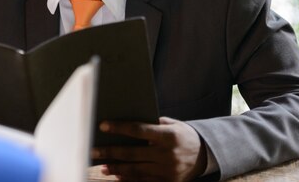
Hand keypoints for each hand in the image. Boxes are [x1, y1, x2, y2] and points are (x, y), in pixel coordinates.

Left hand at [91, 116, 206, 181]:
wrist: (204, 154)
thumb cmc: (182, 134)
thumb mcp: (172, 124)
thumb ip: (152, 124)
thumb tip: (125, 122)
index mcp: (168, 136)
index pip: (138, 130)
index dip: (119, 128)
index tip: (103, 126)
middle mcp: (168, 154)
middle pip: (132, 153)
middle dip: (110, 152)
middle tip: (93, 151)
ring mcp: (168, 171)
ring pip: (135, 171)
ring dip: (116, 169)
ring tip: (102, 165)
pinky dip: (128, 179)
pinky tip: (117, 175)